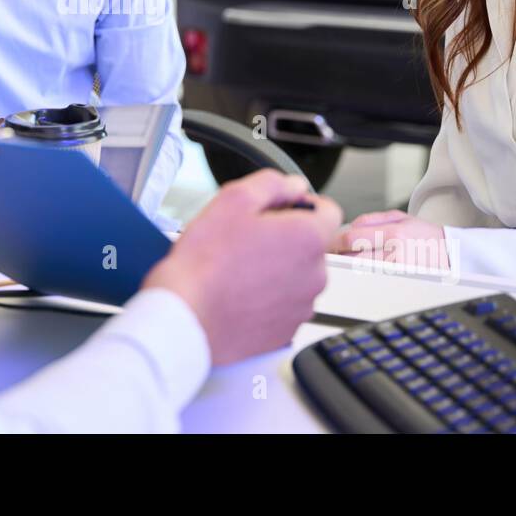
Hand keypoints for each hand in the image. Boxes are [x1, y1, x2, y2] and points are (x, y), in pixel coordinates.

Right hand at [142, 169, 341, 365]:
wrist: (186, 318)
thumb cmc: (205, 263)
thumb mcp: (233, 200)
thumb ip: (272, 184)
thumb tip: (293, 185)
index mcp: (308, 238)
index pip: (328, 211)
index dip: (302, 204)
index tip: (280, 209)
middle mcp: (314, 275)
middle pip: (310, 246)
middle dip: (285, 239)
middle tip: (246, 239)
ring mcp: (301, 307)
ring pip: (297, 277)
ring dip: (276, 270)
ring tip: (237, 269)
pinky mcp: (286, 332)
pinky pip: (283, 306)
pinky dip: (267, 299)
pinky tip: (238, 293)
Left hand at [328, 209, 448, 269]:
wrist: (452, 254)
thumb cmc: (426, 235)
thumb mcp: (402, 217)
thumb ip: (373, 219)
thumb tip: (349, 225)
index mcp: (394, 232)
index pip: (353, 237)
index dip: (336, 240)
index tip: (329, 241)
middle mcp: (395, 251)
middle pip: (353, 255)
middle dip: (337, 254)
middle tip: (330, 253)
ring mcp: (397, 269)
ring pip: (360, 269)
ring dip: (348, 265)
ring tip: (343, 261)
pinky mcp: (400, 281)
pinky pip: (373, 278)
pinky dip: (362, 273)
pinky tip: (360, 270)